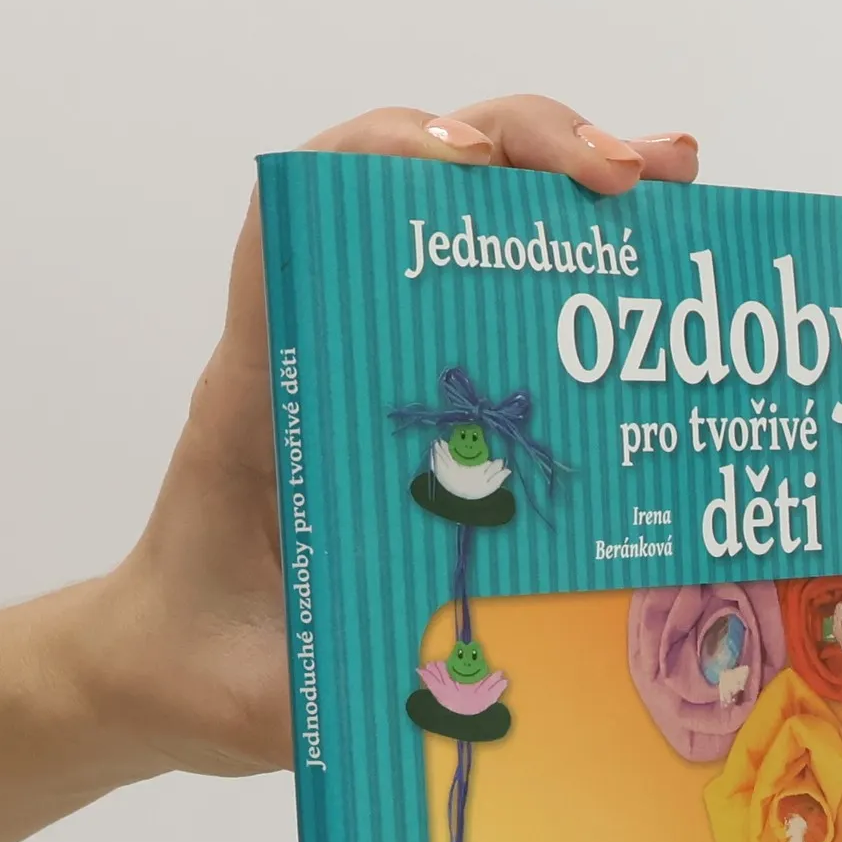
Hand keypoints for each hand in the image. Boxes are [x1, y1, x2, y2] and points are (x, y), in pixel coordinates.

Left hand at [83, 98, 699, 778]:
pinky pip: (495, 319)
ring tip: (671, 190)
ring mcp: (375, 372)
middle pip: (417, 181)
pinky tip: (646, 285)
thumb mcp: (265, 676)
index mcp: (268, 389)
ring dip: (570, 191)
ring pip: (470, 230)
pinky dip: (572, 279)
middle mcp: (324, 353)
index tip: (475, 167)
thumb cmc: (204, 663)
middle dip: (533, 150)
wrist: (169, 673)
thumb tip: (460, 692)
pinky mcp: (419, 413)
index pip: (307, 208)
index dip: (391, 157)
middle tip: (635, 182)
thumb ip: (339, 685)